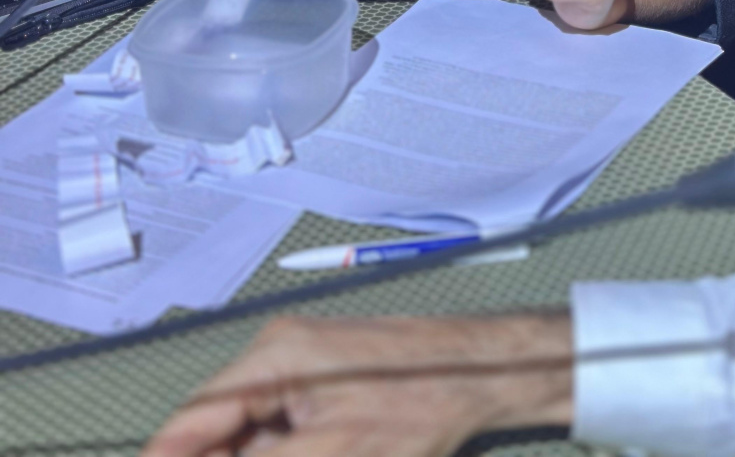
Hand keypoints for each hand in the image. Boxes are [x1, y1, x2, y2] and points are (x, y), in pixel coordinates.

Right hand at [142, 312, 571, 456]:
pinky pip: (274, 424)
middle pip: (214, 426)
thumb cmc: (417, 404)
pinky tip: (287, 454)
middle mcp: (277, 352)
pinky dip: (271, 451)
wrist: (481, 371)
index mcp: (272, 359)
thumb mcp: (332, 453)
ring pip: (245, 430)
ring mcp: (299, 363)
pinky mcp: (320, 379)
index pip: (191, 420)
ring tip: (316, 454)